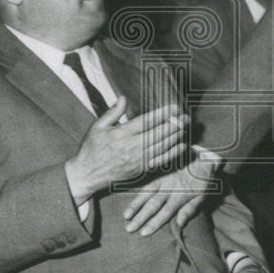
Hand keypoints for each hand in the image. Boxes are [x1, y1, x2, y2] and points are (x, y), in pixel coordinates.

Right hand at [65, 98, 188, 203]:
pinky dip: (172, 153)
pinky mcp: (140, 170)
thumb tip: (123, 98)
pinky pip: (160, 161)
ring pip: (161, 146)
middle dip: (174, 124)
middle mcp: (131, 147)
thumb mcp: (97, 127)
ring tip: (186, 128)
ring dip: (175, 136)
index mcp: (121, 134)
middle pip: (157, 133)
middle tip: (187, 117)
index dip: (162, 114)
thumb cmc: (91, 149)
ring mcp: (137, 160)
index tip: (174, 107)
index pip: (146, 121)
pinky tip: (181, 146)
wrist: (87, 174)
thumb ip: (112, 112)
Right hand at [123, 158, 218, 235]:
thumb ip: (190, 209)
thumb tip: (179, 224)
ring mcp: (163, 179)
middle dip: (140, 218)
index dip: (154, 223)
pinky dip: (138, 190)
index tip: (143, 233)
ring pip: (147, 193)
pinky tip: (128, 196)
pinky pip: (147, 181)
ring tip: (125, 216)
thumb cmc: (204, 181)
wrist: (204, 157)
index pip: (165, 212)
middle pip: (153, 205)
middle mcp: (169, 188)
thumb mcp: (203, 196)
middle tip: (129, 229)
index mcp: (180, 195)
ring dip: (136, 205)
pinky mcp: (160, 171)